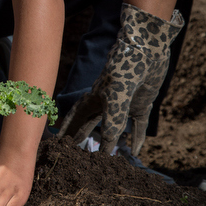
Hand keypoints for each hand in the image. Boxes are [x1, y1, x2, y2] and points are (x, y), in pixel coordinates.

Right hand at [58, 4, 183, 154]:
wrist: (147, 47)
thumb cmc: (126, 65)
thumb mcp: (117, 95)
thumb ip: (112, 120)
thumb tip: (107, 147)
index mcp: (94, 96)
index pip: (76, 116)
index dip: (67, 128)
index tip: (58, 142)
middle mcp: (106, 101)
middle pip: (92, 124)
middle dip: (83, 138)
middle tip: (76, 155)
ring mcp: (124, 103)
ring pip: (114, 127)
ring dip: (110, 141)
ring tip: (105, 157)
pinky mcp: (141, 103)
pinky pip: (138, 125)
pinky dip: (137, 138)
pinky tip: (137, 150)